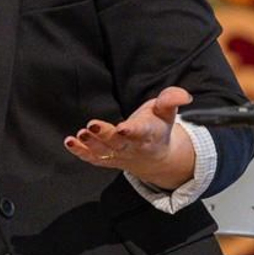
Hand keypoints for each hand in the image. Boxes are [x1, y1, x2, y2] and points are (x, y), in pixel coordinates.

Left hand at [65, 86, 195, 188]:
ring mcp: (118, 156)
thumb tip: (184, 95)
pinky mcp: (106, 159)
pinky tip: (69, 142)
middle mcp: (132, 148)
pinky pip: (92, 158)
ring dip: (90, 145)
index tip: (123, 128)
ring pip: (103, 153)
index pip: (140, 133)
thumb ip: (171, 100)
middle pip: (118, 144)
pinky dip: (80, 152)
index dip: (132, 132)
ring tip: (80, 134)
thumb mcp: (166, 112)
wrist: (155, 157)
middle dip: (105, 136)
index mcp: (149, 135)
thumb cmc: (157, 128)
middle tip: (92, 126)